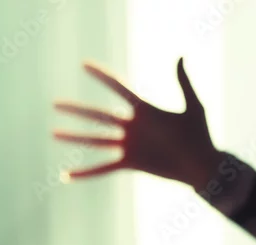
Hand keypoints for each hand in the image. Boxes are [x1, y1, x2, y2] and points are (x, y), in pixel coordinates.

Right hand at [53, 58, 221, 190]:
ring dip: (74, 137)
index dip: (102, 76)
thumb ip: (184, 83)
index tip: (84, 65)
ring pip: (95, 140)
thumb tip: (180, 57)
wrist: (202, 165)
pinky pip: (102, 168)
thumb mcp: (194, 107)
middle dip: (76, 110)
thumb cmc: (200, 135)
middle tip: (55, 104)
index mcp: (145, 110)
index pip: (118, 88)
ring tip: (54, 133)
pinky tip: (66, 176)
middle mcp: (132, 126)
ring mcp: (128, 145)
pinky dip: (85, 173)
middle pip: (98, 115)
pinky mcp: (129, 163)